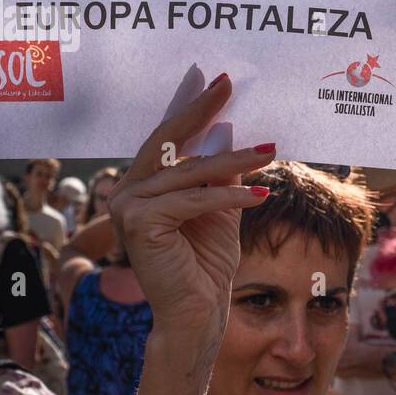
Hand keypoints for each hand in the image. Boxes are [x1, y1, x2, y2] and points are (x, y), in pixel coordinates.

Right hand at [110, 71, 274, 348]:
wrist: (199, 314)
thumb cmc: (208, 265)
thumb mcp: (221, 208)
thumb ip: (219, 173)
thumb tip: (228, 130)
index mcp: (142, 185)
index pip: (168, 138)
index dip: (192, 108)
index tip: (218, 81)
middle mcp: (125, 191)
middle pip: (168, 141)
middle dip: (202, 111)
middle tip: (229, 85)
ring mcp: (126, 207)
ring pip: (188, 172)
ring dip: (234, 161)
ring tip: (269, 153)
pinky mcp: (139, 224)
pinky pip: (193, 200)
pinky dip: (229, 196)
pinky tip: (260, 194)